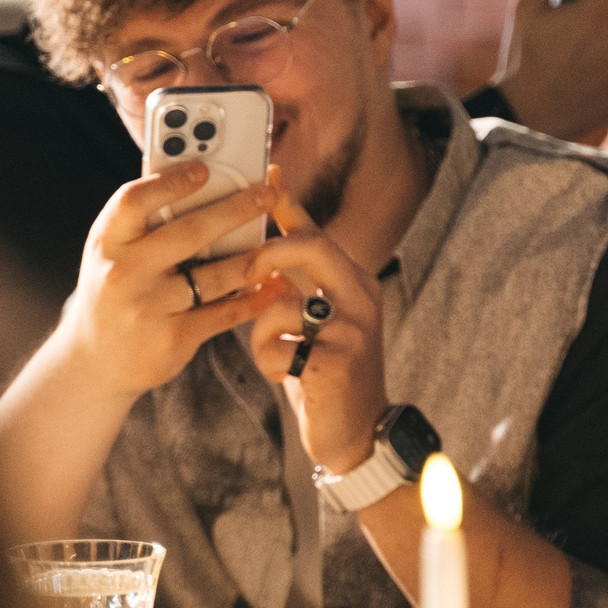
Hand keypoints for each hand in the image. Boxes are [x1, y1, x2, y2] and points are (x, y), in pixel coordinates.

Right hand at [52, 162, 271, 398]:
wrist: (95, 359)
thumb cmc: (115, 289)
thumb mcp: (114, 251)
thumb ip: (147, 221)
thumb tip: (201, 178)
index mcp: (107, 241)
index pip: (133, 201)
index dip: (169, 182)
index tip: (203, 169)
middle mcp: (124, 273)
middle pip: (188, 233)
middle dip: (235, 210)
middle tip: (266, 195)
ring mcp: (148, 307)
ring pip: (214, 276)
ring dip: (252, 259)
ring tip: (277, 245)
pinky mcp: (173, 338)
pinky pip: (223, 313)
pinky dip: (252, 298)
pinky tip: (270, 284)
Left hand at [237, 164, 389, 472]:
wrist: (357, 434)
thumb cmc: (325, 374)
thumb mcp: (315, 322)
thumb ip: (295, 288)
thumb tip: (259, 252)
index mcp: (354, 282)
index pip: (317, 231)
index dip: (289, 202)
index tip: (267, 173)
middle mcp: (361, 297)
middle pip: (310, 247)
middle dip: (268, 254)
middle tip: (246, 272)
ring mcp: (354, 328)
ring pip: (283, 302)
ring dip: (264, 333)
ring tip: (278, 357)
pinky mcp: (338, 361)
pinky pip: (280, 345)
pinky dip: (270, 363)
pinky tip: (286, 377)